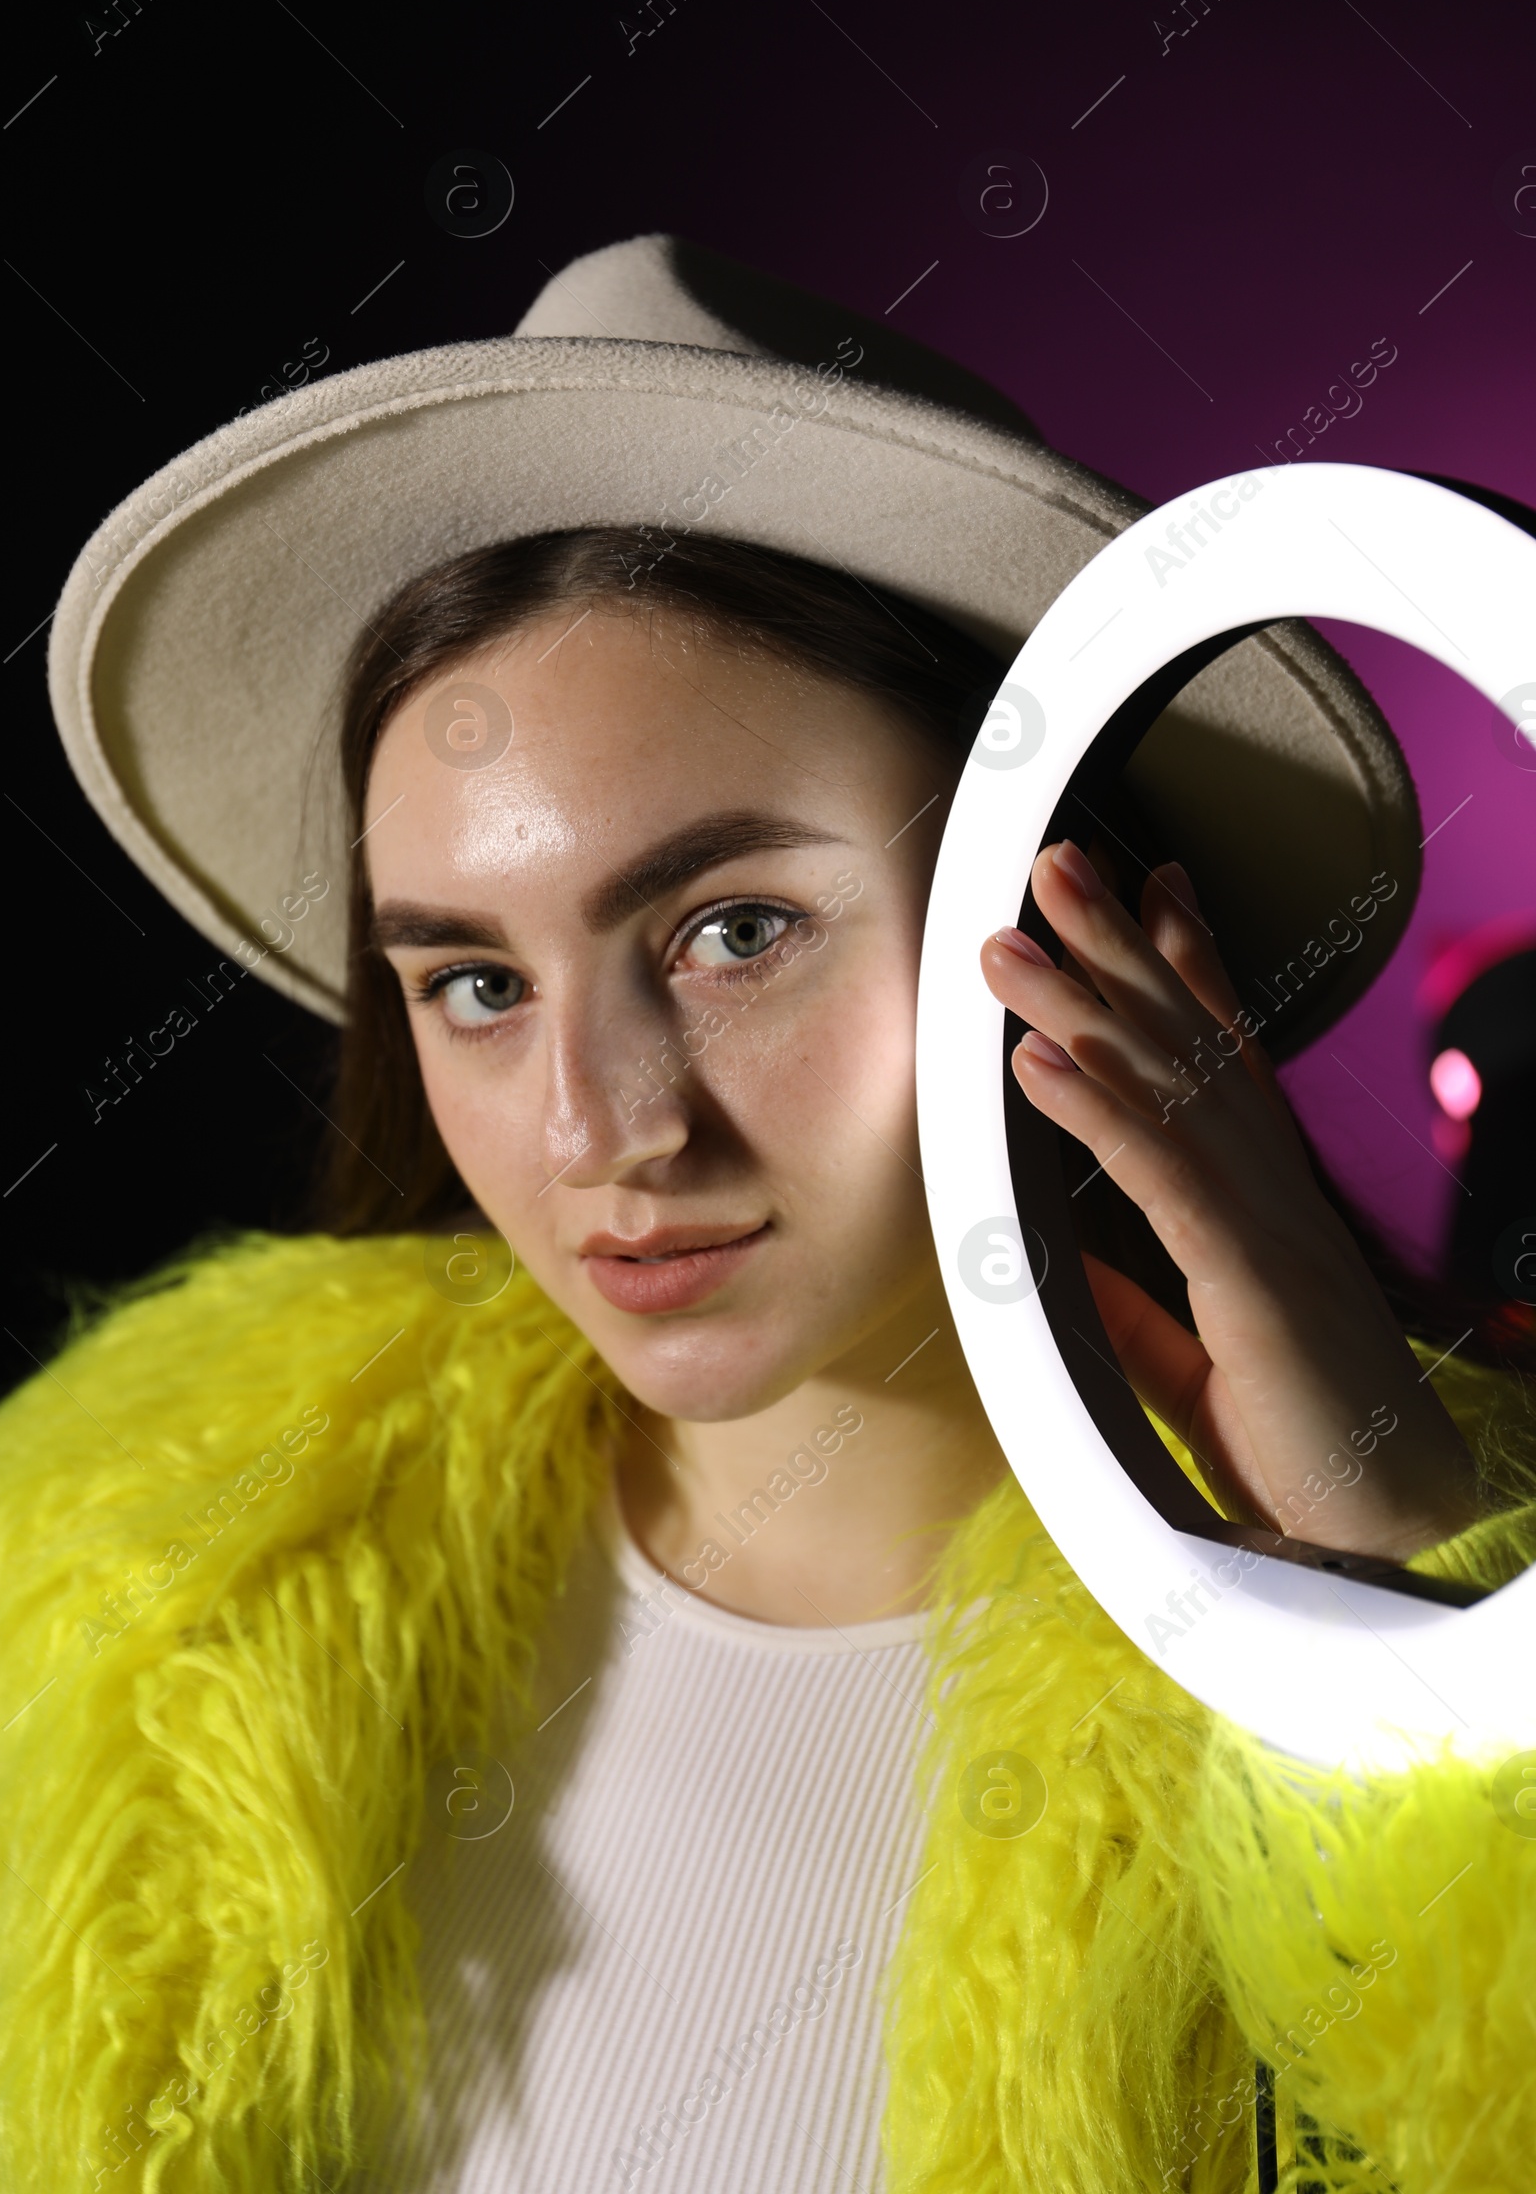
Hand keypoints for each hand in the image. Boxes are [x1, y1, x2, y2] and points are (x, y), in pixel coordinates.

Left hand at [980, 839, 1481, 1563]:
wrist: (1381, 1530)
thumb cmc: (1303, 1441)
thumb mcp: (1193, 1360)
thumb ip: (1137, 1304)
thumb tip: (1070, 1259)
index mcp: (1262, 1202)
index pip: (1216, 1059)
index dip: (1182, 966)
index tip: (1146, 886)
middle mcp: (1269, 1189)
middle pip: (1183, 1042)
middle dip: (1115, 945)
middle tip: (1055, 863)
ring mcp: (1264, 1224)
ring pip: (1164, 1088)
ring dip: (1082, 1005)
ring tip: (1013, 940)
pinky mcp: (1250, 1279)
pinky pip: (1161, 1178)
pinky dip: (1097, 1112)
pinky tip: (1039, 1062)